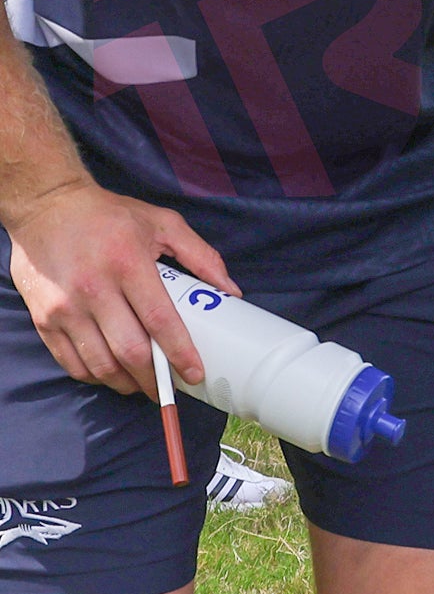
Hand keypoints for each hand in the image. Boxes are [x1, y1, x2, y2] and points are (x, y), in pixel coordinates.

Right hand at [6, 177, 239, 398]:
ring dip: (126, 384)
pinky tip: (112, 373)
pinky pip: (73, 363)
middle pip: (130, 351)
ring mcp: (65, 307)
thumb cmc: (110, 215)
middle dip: (155, 379)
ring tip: (142, 383)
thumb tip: (231, 291)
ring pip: (101, 365)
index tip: (194, 373)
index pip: (160, 320)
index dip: (180, 352)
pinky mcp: (44, 319)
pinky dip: (96, 376)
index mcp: (128, 262)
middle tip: (169, 387)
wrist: (47, 206)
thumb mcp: (162, 222)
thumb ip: (201, 255)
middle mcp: (94, 287)